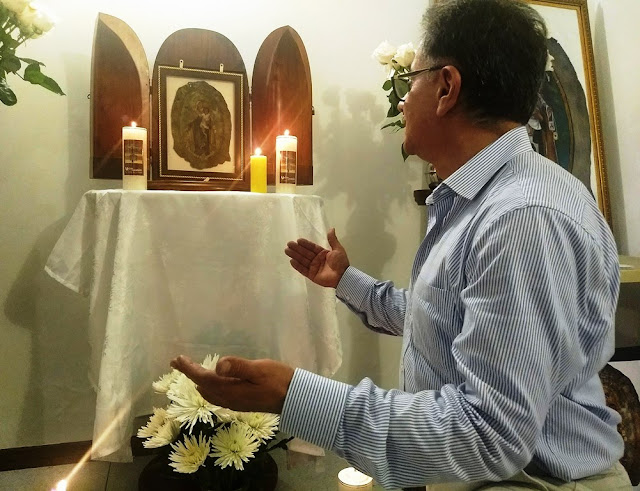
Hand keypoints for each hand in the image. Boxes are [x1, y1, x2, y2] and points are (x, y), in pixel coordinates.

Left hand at [170, 355, 293, 413]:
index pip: (204, 379)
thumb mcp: (259, 370)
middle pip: (204, 386)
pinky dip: (209, 386)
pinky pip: (217, 395)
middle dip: (190, 373)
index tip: (177, 360)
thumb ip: (238, 367)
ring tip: (190, 370)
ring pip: (209, 392)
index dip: (189, 369)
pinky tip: (211, 382)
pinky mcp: (241, 402)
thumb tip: (217, 365)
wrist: (294, 398)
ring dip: (198, 380)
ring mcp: (235, 402)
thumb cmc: (278, 381)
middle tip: (178, 362)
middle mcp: (229, 399)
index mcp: (231, 391)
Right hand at [285, 228, 349, 287]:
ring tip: (287, 251)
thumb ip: (332, 240)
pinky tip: (291, 261)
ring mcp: (314, 268)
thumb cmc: (340, 262)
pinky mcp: (312, 275)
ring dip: (295, 255)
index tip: (298, 240)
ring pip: (302, 260)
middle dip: (297, 249)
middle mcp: (317, 260)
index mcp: (323, 253)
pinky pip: (303, 270)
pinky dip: (297, 266)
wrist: (342, 276)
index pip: (312, 247)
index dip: (305, 244)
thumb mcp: (338, 249)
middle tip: (289, 244)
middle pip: (305, 253)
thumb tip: (331, 228)